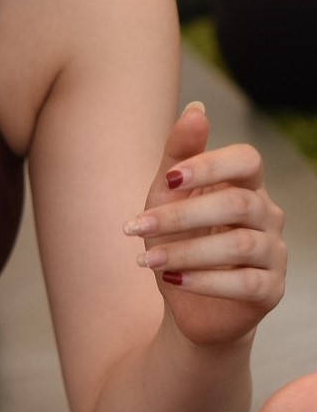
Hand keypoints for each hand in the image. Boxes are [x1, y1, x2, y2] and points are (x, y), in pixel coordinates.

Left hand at [124, 101, 285, 346]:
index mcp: (247, 185)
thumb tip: (196, 108)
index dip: (211, 165)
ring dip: (185, 251)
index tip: (168, 179)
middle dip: (181, 215)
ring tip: (146, 259)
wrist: (187, 303)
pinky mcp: (270, 290)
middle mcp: (268, 215)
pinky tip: (170, 280)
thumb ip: (180, 154)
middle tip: (137, 226)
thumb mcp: (168, 195)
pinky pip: (245, 283)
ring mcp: (274, 253)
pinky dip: (204, 281)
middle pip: (237, 203)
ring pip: (239, 245)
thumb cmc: (179, 239)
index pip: (247, 160)